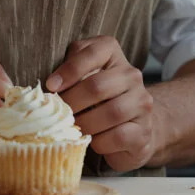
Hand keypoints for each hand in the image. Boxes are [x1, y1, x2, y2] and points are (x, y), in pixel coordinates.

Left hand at [46, 37, 155, 172]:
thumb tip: (52, 85)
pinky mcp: (143, 130)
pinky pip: (118, 136)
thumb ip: (69, 70)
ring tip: (74, 128)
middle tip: (60, 113)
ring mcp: (141, 102)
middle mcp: (131, 74)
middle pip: (97, 86)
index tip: (51, 85)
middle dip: (73, 101)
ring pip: (111, 113)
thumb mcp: (82, 75)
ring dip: (85, 123)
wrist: (132, 126)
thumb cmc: (97, 97)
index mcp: (113, 53)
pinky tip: (92, 141)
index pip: (92, 52)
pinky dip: (99, 142)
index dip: (69, 69)